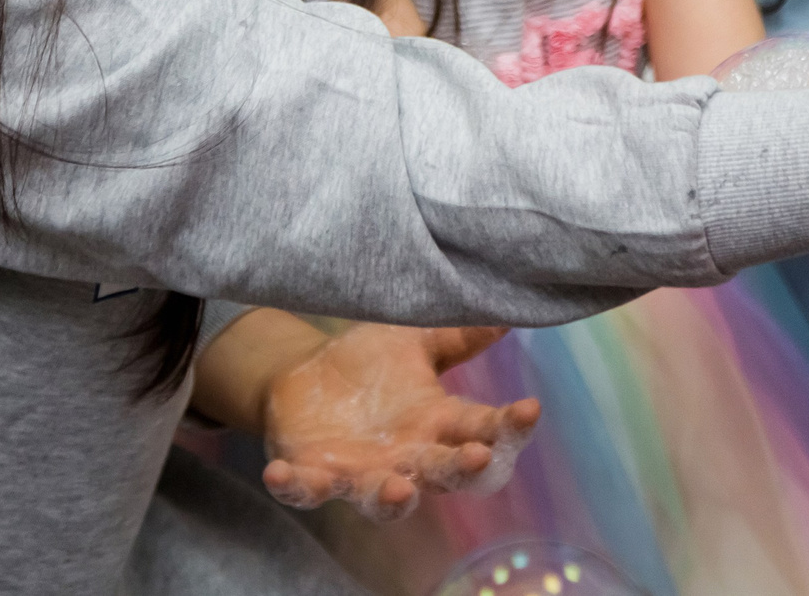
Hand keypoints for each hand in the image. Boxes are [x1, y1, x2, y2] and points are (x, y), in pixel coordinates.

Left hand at [260, 324, 541, 521]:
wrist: (303, 380)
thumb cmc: (368, 368)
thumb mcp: (412, 342)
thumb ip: (457, 335)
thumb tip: (507, 308)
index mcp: (436, 424)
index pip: (483, 430)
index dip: (508, 427)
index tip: (529, 408)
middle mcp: (406, 459)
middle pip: (444, 475)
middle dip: (462, 470)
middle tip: (479, 457)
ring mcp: (360, 473)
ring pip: (383, 499)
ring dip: (392, 499)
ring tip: (400, 491)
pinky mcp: (313, 475)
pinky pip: (305, 489)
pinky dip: (295, 485)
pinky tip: (279, 474)